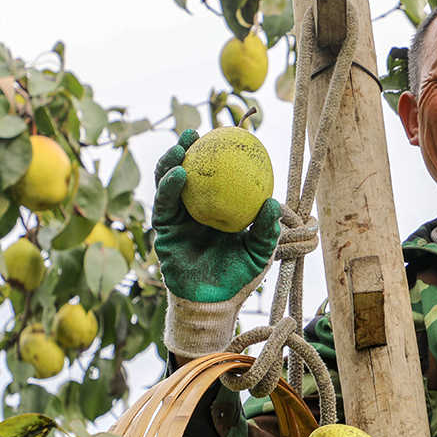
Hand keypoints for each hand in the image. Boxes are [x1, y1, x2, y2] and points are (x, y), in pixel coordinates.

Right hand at [153, 129, 281, 303]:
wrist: (214, 302)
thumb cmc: (238, 276)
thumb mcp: (259, 251)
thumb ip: (266, 229)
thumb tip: (273, 203)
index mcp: (215, 210)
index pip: (212, 178)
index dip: (212, 157)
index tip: (222, 136)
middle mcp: (193, 211)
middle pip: (184, 174)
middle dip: (184, 151)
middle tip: (194, 134)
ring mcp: (176, 220)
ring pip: (168, 184)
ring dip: (171, 163)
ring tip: (181, 148)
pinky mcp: (164, 231)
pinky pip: (164, 205)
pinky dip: (169, 187)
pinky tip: (179, 174)